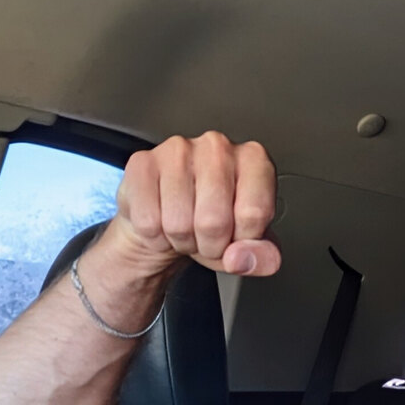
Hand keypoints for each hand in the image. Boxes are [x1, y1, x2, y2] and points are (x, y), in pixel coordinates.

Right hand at [109, 131, 281, 276]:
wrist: (170, 220)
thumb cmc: (215, 225)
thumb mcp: (249, 246)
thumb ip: (262, 256)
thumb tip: (244, 258)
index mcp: (254, 160)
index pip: (254, 214)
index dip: (242, 239)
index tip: (237, 234)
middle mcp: (218, 146)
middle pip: (214, 222)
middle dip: (210, 245)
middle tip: (208, 236)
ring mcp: (177, 150)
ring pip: (179, 224)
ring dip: (182, 241)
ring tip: (187, 227)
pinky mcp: (142, 163)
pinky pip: (148, 222)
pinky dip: (155, 236)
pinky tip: (163, 220)